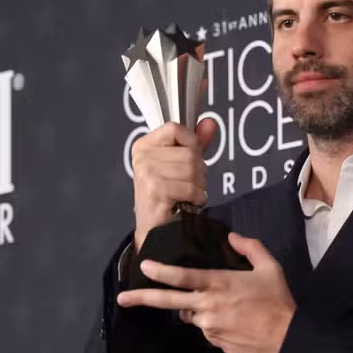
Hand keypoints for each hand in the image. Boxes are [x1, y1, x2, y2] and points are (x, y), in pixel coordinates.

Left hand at [116, 232, 296, 352]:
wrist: (287, 337)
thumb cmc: (278, 300)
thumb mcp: (270, 266)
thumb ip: (250, 247)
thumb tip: (232, 236)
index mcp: (220, 284)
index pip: (184, 276)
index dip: (161, 271)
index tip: (144, 266)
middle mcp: (209, 306)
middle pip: (170, 302)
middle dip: (143, 298)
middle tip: (122, 298)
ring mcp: (210, 327)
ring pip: (193, 316)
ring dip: (198, 310)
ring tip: (227, 306)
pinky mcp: (216, 343)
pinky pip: (207, 330)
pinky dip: (214, 323)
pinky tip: (235, 321)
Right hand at [131, 118, 216, 249]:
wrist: (156, 229)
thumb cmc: (169, 195)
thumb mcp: (182, 164)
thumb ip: (196, 143)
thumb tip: (210, 123)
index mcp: (145, 144)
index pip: (176, 128)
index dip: (192, 143)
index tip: (189, 160)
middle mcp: (142, 155)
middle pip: (189, 151)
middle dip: (198, 171)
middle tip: (188, 184)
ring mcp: (147, 172)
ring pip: (192, 169)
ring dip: (198, 185)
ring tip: (187, 194)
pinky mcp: (155, 189)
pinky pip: (191, 187)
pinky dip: (196, 197)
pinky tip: (187, 202)